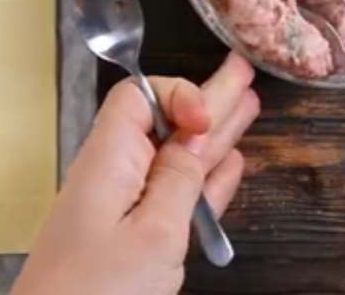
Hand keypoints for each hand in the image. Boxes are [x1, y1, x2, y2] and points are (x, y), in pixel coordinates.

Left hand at [12, 53, 259, 294]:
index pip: (138, 98)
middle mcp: (115, 174)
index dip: (177, 94)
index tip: (206, 117)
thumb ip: (179, 183)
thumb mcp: (153, 234)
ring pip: (176, 158)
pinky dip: (204, 178)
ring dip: (215, 134)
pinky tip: (229, 163)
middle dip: (208, 99)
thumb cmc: (95, 290)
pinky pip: (175, 196)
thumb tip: (196, 141)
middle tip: (243, 72)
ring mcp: (124, 207)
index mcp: (109, 159)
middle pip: (165, 123)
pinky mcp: (133, 237)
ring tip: (248, 104)